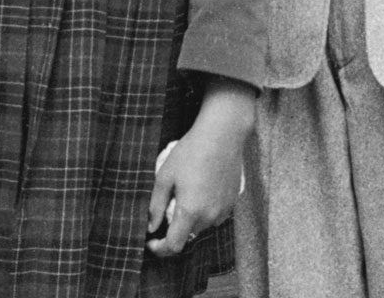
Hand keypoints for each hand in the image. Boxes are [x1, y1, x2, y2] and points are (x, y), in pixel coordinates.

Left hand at [148, 80, 255, 257]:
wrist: (222, 134)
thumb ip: (156, 206)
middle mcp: (209, 216)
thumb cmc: (191, 152)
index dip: (160, 249)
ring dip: (191, 218)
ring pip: (201, 225)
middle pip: (187, 235)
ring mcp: (223, 210)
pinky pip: (214, 216)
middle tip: (170, 203)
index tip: (151, 241)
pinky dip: (205, 210)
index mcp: (190, 211)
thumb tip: (151, 227)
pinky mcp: (232, 203)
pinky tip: (202, 189)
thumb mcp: (164, 176)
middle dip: (175, 226)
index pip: (174, 246)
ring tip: (187, 192)